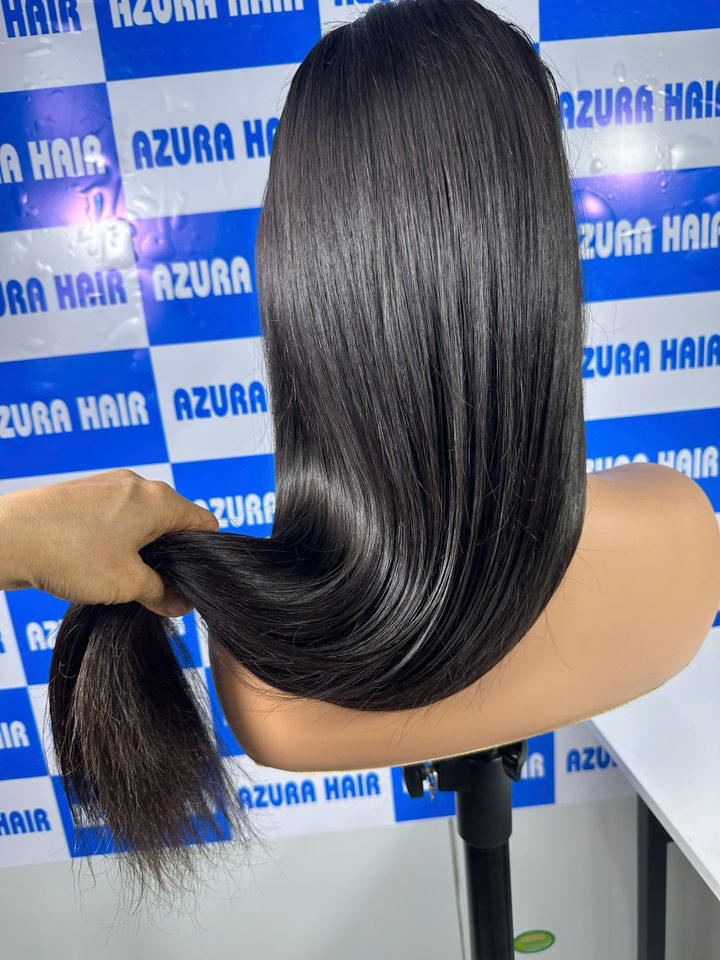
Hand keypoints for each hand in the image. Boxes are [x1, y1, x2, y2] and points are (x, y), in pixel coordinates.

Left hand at [0, 469, 218, 616]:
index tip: (193, 584)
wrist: (8, 537)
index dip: (204, 556)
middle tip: (155, 590)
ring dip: (139, 550)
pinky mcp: (83, 494)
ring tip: (120, 580)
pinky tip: (95, 565)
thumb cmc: (70, 553)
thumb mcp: (126, 584)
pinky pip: (114, 517)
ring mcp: (108, 486)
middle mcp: (137, 484)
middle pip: (172, 521)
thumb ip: (160, 592)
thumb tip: (179, 603)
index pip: (204, 523)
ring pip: (141, 520)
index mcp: (158, 499)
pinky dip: (114, 541)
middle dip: (168, 556)